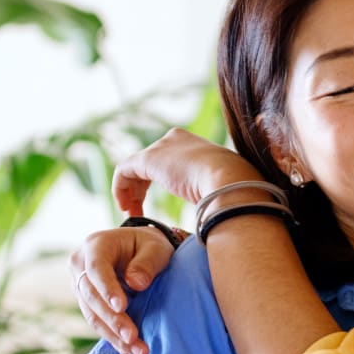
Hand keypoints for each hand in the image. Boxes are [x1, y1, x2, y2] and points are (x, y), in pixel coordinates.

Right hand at [69, 226, 174, 353]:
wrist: (143, 251)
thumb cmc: (150, 246)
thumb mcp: (156, 248)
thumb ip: (147, 263)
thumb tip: (136, 283)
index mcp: (96, 246)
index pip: (96, 269)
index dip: (107, 289)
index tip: (122, 307)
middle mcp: (81, 267)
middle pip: (92, 297)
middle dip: (113, 320)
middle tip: (132, 337)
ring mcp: (82, 287)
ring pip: (93, 316)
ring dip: (114, 337)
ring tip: (138, 352)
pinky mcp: (89, 305)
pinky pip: (99, 325)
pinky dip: (115, 340)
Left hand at [113, 127, 262, 215]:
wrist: (230, 181)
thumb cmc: (233, 189)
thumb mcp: (221, 186)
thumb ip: (212, 190)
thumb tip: (217, 208)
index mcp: (195, 144)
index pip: (168, 161)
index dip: (159, 182)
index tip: (159, 203)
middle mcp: (175, 140)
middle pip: (149, 164)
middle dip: (141, 189)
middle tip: (140, 211)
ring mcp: (161, 147)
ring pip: (135, 169)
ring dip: (130, 193)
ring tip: (131, 214)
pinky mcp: (148, 159)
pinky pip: (124, 172)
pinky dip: (120, 190)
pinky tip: (126, 208)